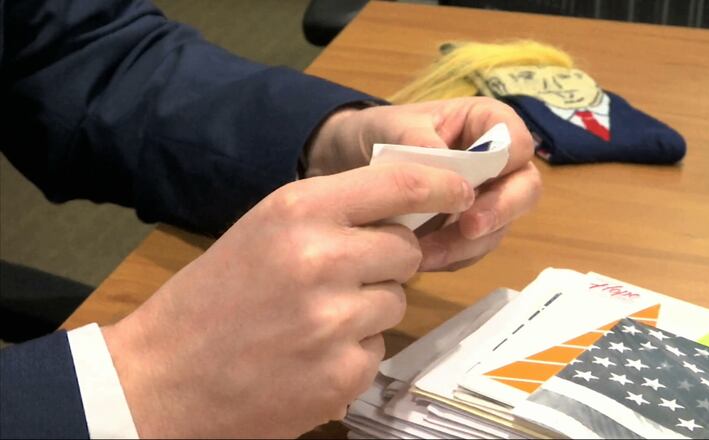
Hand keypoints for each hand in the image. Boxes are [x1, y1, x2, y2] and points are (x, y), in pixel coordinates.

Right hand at [101, 163, 473, 437]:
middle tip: (342, 276)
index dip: (441, 185)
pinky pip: (378, 350)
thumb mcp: (263, 231)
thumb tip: (402, 207)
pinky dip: (353, 353)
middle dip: (386, 262)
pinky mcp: (342, 376)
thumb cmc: (210, 299)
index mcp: (297, 211)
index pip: (399, 184)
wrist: (160, 378)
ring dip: (368, 310)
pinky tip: (309, 355)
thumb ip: (329, 215)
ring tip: (313, 321)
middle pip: (406, 250)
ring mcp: (334, 323)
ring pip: (396, 302)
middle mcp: (322, 260)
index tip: (461, 191)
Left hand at [310, 97, 541, 270]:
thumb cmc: (381, 132)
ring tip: (427, 253)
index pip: (517, 142)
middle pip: (524, 190)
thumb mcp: (394, 126)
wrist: (351, 161)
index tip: (474, 184)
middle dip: (499, 212)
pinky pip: (472, 250)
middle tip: (469, 227)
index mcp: (486, 124)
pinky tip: (421, 260)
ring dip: (467, 244)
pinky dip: (451, 258)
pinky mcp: (466, 230)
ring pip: (499, 228)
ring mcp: (485, 199)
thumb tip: (441, 163)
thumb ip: (419, 140)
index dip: (506, 163)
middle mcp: (496, 163)